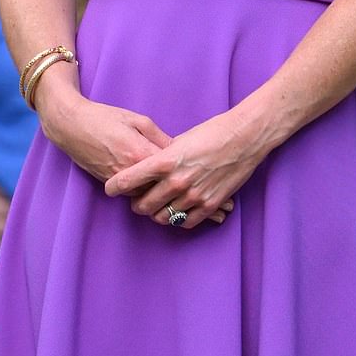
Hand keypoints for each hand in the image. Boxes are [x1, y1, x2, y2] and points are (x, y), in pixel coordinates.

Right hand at [39, 87, 239, 227]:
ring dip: (183, 211)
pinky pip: (140, 201)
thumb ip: (160, 140)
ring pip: (156, 203)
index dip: (200, 179)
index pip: (176, 170)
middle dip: (198, 202)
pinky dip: (159, 208)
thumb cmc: (105, 117)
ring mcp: (123, 182)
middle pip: (170, 193)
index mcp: (143, 153)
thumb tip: (180, 152)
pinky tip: (176, 213)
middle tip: (222, 209)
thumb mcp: (138, 121)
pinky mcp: (112, 186)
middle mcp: (134, 173)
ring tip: (209, 216)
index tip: (222, 185)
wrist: (70, 125)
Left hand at [104, 107, 263, 230]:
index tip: (110, 189)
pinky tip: (177, 212)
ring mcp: (193, 195)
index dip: (114, 187)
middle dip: (136, 205)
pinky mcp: (209, 205)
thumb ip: (162, 156)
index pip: (128, 180)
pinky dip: (177, 219)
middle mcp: (176, 181)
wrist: (244, 138)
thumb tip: (149, 168)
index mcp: (165, 161)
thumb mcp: (180, 140)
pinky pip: (185, 222)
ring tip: (156, 208)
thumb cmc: (212, 133)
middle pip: (143, 205)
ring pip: (162, 217)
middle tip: (137, 202)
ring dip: (156, 214)